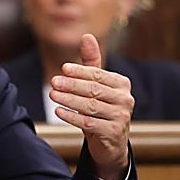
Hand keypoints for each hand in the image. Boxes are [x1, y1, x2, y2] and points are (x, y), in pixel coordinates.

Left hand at [48, 34, 132, 179]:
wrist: (110, 143)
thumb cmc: (101, 110)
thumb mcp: (96, 86)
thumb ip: (91, 63)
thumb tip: (86, 36)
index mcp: (122, 84)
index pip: (98, 75)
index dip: (80, 71)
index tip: (63, 68)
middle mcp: (126, 99)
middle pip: (94, 89)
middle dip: (72, 85)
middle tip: (53, 81)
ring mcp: (121, 116)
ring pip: (91, 106)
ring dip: (69, 100)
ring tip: (53, 95)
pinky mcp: (113, 132)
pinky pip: (89, 123)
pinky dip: (72, 116)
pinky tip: (59, 111)